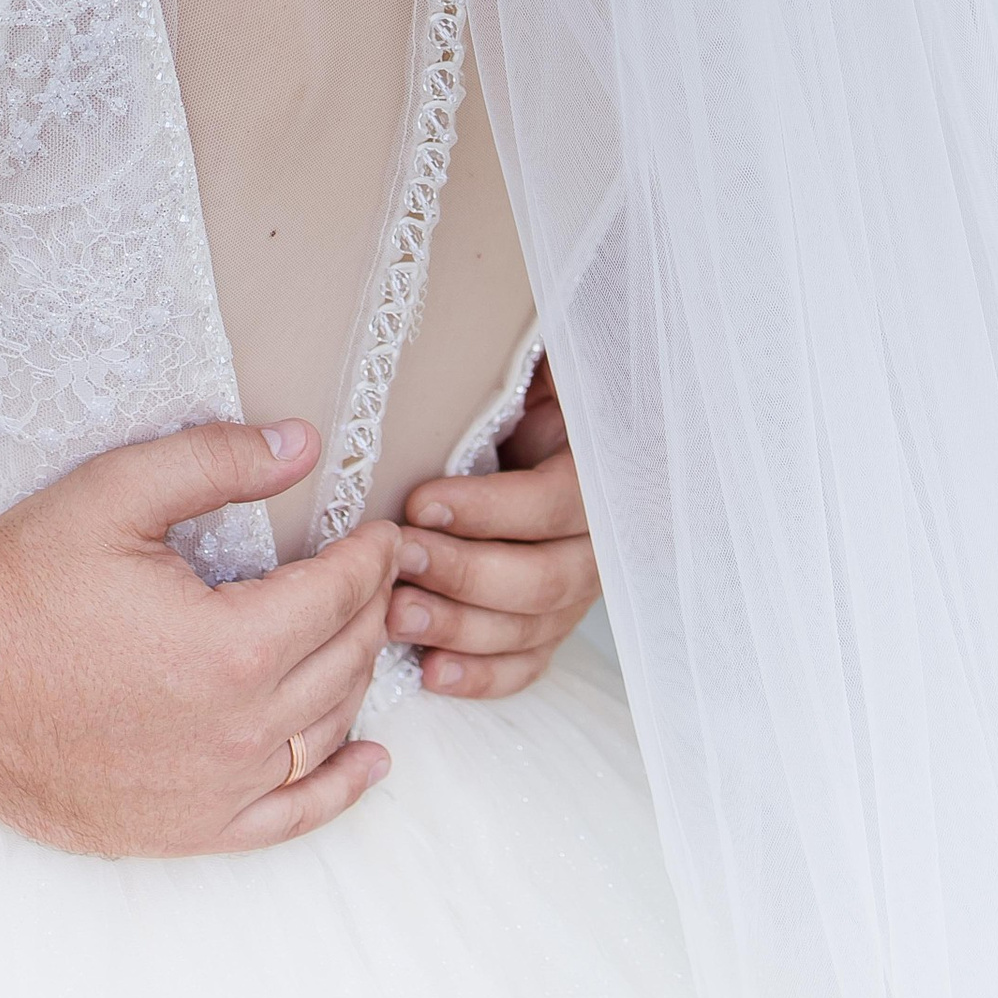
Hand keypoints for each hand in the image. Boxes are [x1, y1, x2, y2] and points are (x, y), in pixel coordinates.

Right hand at [0, 420, 398, 857]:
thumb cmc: (19, 589)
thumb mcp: (111, 496)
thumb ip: (213, 462)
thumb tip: (303, 444)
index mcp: (232, 645)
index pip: (340, 594)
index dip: (371, 556)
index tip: (383, 532)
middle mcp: (240, 730)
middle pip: (345, 660)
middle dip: (371, 608)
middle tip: (376, 573)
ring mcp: (217, 790)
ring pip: (329, 730)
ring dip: (357, 677)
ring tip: (360, 634)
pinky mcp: (189, 829)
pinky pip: (294, 815)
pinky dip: (341, 788)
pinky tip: (369, 760)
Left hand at [388, 356, 599, 698]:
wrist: (527, 405)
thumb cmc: (512, 372)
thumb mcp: (531, 352)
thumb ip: (526, 358)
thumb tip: (487, 322)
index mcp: (602, 462)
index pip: (556, 504)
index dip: (492, 510)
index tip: (420, 500)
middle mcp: (603, 532)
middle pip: (546, 578)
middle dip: (464, 573)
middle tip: (396, 559)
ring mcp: (581, 581)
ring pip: (533, 625)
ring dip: (462, 627)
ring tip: (394, 616)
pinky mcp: (552, 617)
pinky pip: (528, 660)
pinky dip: (483, 674)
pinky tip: (433, 673)